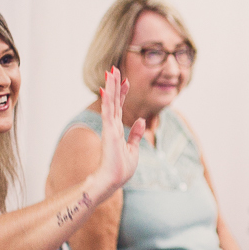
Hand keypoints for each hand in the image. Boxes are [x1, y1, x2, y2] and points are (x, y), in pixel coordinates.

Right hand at [96, 67, 145, 192]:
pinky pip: (108, 112)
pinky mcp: (109, 132)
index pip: (120, 107)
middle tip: (115, 68)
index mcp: (117, 130)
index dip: (123, 93)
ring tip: (110, 71)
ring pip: (111, 102)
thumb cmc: (120, 169)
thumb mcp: (133, 149)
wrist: (112, 181)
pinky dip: (108, 99)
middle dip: (115, 84)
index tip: (126, 81)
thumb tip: (140, 120)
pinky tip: (107, 88)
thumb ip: (136, 134)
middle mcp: (111, 126)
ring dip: (111, 86)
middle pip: (114, 101)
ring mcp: (109, 128)